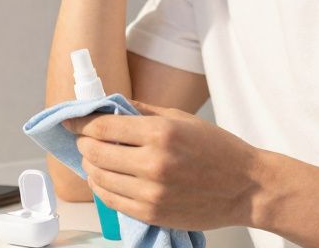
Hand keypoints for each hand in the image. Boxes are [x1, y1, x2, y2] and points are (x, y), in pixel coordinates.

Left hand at [64, 100, 264, 230]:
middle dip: (84, 144)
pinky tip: (105, 179)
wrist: (246, 187)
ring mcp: (152, 193)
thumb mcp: (181, 119)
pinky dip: (102, 188)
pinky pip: (112, 201)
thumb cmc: (218, 149)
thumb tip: (109, 105)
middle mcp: (153, 163)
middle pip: (96, 153)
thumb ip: (142, 112)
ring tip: (94, 159)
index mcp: (160, 134)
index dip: (81, 123)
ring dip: (91, 167)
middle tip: (84, 139)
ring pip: (100, 179)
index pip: (103, 127)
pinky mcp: (152, 214)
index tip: (72, 121)